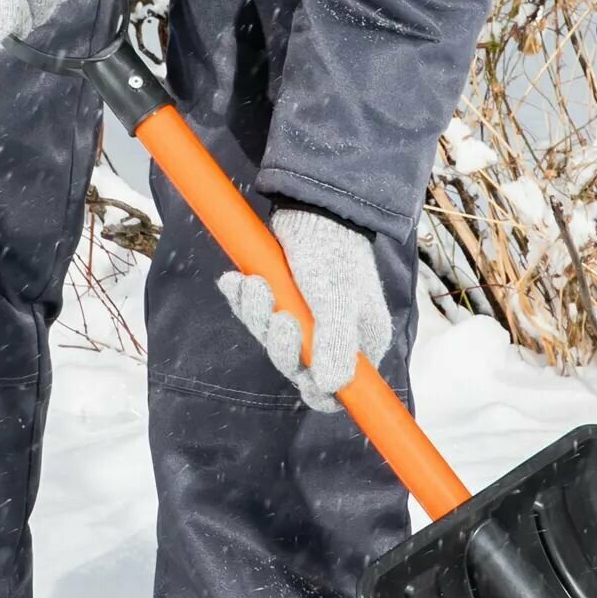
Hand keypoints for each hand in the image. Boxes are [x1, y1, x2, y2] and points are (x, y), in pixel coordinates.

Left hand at [217, 206, 392, 412]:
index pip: (341, 389)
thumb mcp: (338, 302)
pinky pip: (256, 315)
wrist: (311, 207)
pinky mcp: (281, 298)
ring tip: (253, 284)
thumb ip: (335, 346)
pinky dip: (243, 300)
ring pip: (272, 340)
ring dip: (257, 315)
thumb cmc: (333, 254)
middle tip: (278, 316)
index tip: (303, 376)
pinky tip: (235, 280)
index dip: (318, 391)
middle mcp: (334, 335)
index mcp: (361, 341)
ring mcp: (305, 318)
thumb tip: (329, 389)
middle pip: (298, 368)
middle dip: (281, 344)